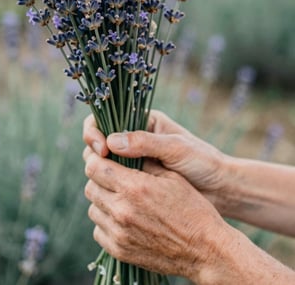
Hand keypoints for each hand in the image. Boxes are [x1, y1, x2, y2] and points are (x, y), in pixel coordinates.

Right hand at [83, 111, 228, 209]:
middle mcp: (134, 139)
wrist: (221, 189)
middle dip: (94, 153)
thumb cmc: (203, 162)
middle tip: (99, 167)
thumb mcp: (175, 148)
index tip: (101, 149)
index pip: (105, 119)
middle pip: (99, 141)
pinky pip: (115, 181)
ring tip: (106, 184)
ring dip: (100, 172)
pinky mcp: (136, 181)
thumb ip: (145, 142)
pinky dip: (110, 187)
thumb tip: (110, 141)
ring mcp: (134, 161)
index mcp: (142, 121)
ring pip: (104, 163)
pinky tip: (111, 196)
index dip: (95, 132)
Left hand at [84, 148, 229, 279]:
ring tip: (121, 198)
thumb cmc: (192, 207)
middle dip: (99, 179)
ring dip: (103, 200)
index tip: (102, 157)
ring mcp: (119, 233)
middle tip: (113, 177)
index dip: (96, 159)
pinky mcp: (119, 250)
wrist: (204, 250)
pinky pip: (98, 231)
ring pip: (93, 209)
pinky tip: (124, 218)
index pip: (95, 166)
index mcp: (134, 187)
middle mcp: (122, 210)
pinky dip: (107, 222)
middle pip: (90, 187)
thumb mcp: (171, 176)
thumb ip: (141, 161)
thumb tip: (119, 148)